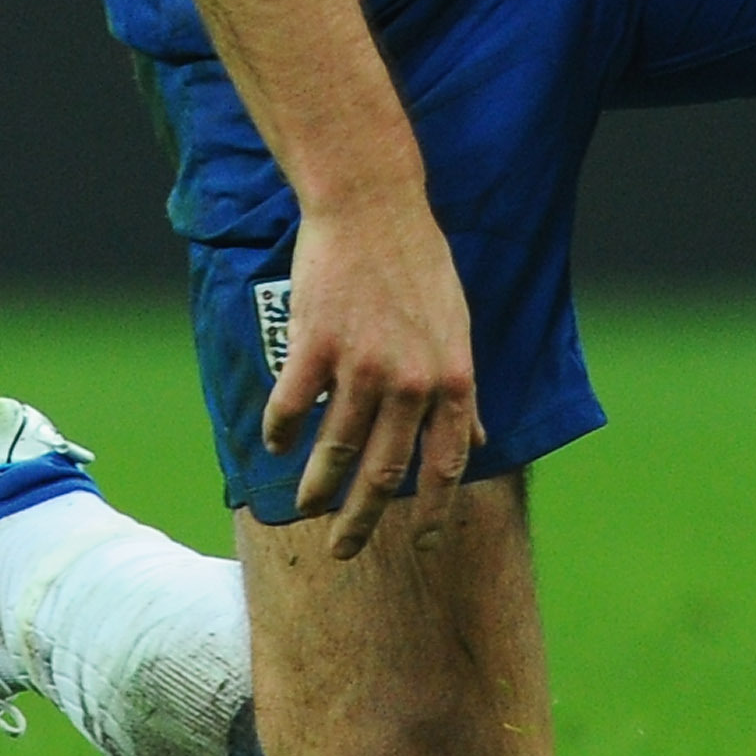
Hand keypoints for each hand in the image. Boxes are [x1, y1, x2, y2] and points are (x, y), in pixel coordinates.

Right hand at [262, 191, 482, 559]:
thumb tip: (479, 441)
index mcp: (453, 378)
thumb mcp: (458, 327)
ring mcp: (362, 363)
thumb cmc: (419, 264)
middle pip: (384, 472)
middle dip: (362, 519)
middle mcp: (412, 380)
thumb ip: (463, 391)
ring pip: (334, 450)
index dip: (433, 512)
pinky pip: (291, 408)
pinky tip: (276, 443)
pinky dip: (280, 433)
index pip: (445, 465)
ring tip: (306, 506)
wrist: (372, 205)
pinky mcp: (316, 344)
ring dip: (317, 487)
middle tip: (343, 550)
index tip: (422, 547)